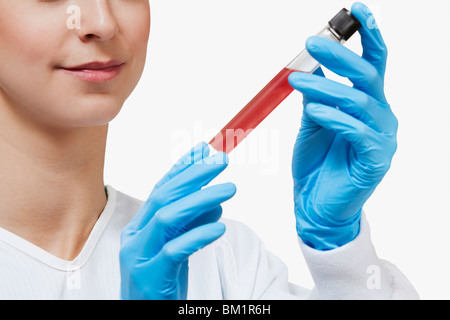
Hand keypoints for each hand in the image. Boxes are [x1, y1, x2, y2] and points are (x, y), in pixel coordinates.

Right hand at [119, 142, 235, 298]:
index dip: (183, 167)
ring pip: (168, 218)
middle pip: (164, 196)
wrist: (145, 315)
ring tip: (229, 189)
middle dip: (194, 175)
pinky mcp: (150, 275)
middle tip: (221, 160)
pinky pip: (175, 251)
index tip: (204, 149)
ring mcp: (139, 255)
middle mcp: (136, 235)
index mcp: (141, 225)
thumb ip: (191, 224)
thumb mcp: (178, 247)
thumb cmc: (162, 280)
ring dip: (201, 200)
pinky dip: (198, 236)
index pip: (162, 188)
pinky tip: (218, 229)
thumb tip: (215, 201)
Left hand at [288, 2, 396, 249]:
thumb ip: (316, 97)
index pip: (373, 64)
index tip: (356, 10)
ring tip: (297, 80)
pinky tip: (315, 111)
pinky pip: (357, 131)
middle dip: (340, 56)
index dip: (368, 36)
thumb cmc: (316, 163)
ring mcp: (381, 138)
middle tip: (310, 44)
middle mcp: (380, 116)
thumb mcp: (312, 123)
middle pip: (369, 76)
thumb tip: (309, 67)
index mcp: (367, 104)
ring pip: (359, 102)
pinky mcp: (376, 160)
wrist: (315, 203)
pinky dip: (334, 118)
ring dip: (326, 87)